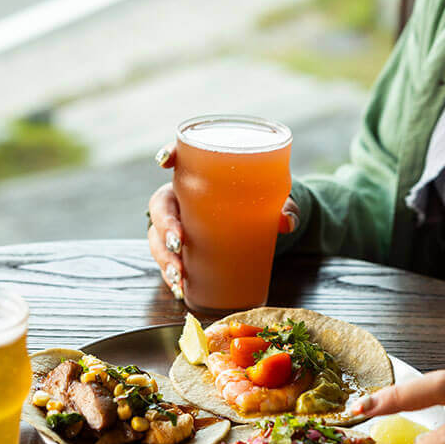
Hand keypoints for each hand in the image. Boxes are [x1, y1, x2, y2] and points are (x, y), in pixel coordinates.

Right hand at [147, 141, 299, 299]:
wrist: (254, 223)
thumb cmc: (257, 202)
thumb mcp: (270, 201)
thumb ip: (282, 206)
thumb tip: (288, 221)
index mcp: (197, 175)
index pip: (179, 157)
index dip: (168, 154)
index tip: (165, 161)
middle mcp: (180, 197)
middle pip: (160, 206)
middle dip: (164, 225)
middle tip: (177, 243)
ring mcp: (175, 223)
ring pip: (157, 237)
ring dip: (164, 258)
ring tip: (178, 276)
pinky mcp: (179, 248)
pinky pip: (167, 260)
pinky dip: (170, 276)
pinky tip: (179, 289)